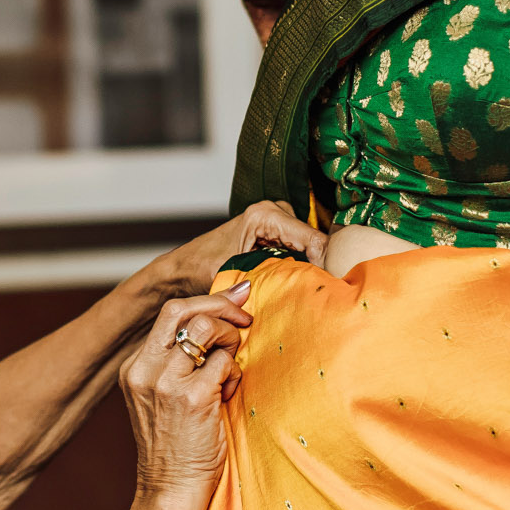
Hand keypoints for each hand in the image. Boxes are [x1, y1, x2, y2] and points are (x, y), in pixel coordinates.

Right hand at [122, 283, 251, 500]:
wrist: (170, 492)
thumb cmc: (177, 447)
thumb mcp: (164, 398)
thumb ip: (179, 363)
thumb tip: (219, 321)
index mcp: (135, 367)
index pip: (169, 314)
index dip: (206, 302)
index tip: (234, 299)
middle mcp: (145, 370)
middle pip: (181, 309)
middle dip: (220, 303)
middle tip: (245, 316)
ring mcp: (166, 384)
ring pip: (205, 328)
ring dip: (230, 338)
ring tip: (233, 363)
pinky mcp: (192, 399)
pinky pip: (225, 363)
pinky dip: (235, 373)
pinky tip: (230, 393)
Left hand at [162, 201, 325, 292]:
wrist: (182, 269)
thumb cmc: (200, 268)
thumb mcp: (234, 275)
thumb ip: (265, 280)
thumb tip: (299, 293)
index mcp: (265, 215)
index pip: (314, 240)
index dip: (326, 267)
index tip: (328, 292)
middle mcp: (276, 212)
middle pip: (317, 243)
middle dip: (321, 270)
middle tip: (323, 297)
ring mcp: (279, 222)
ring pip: (313, 249)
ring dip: (313, 271)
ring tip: (311, 296)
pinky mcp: (278, 235)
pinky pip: (303, 252)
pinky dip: (303, 270)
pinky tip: (299, 289)